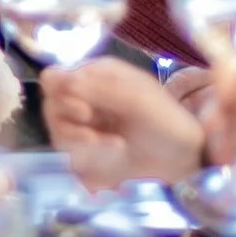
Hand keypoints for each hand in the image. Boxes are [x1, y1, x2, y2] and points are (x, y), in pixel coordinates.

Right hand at [40, 57, 206, 188]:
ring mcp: (85, 127)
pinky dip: (88, 160)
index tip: (84, 112)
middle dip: (71, 124)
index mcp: (95, 75)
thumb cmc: (167, 121)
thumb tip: (55, 76)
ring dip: (82, 144)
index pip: (53, 79)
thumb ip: (98, 87)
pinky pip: (70, 157)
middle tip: (96, 134)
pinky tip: (113, 159)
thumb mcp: (137, 98)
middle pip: (50, 108)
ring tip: (114, 147)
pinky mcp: (88, 153)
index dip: (60, 95)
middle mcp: (85, 99)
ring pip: (58, 134)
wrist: (184, 160)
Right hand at [215, 33, 235, 227]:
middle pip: (231, 74)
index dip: (227, 62)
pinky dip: (229, 139)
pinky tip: (227, 156)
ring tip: (221, 152)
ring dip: (221, 124)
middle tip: (214, 127)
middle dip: (219, 100)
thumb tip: (226, 77)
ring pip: (231, 103)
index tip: (224, 92)